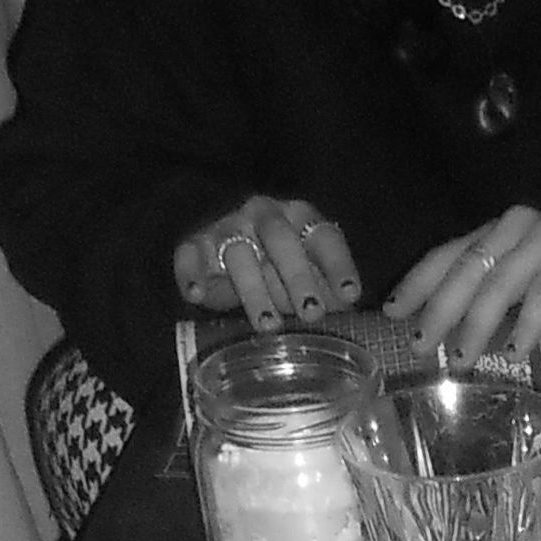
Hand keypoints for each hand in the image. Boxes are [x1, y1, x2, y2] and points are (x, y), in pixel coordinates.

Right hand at [173, 195, 361, 330]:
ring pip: (239, 252)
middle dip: (298, 276)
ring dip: (254, 290)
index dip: (338, 265)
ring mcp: (229, 226)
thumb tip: (348, 304)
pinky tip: (197, 296)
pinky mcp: (198, 244)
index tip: (350, 296)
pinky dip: (191, 273)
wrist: (230, 255)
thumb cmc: (284, 272)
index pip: (323, 236)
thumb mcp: (313, 279)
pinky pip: (189, 253)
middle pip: (280, 238)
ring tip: (268, 325)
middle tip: (311, 312)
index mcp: (301, 218)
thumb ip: (329, 290)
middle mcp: (265, 215)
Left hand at [390, 208, 540, 362]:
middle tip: (421, 345)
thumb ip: (494, 294)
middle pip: (466, 269)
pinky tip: (514, 352)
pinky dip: (527, 325)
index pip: (447, 254)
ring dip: (477, 324)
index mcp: (495, 232)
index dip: (417, 283)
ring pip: (500, 283)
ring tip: (462, 359)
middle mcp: (513, 227)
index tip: (391, 314)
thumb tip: (449, 335)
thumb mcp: (525, 281)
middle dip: (439, 309)